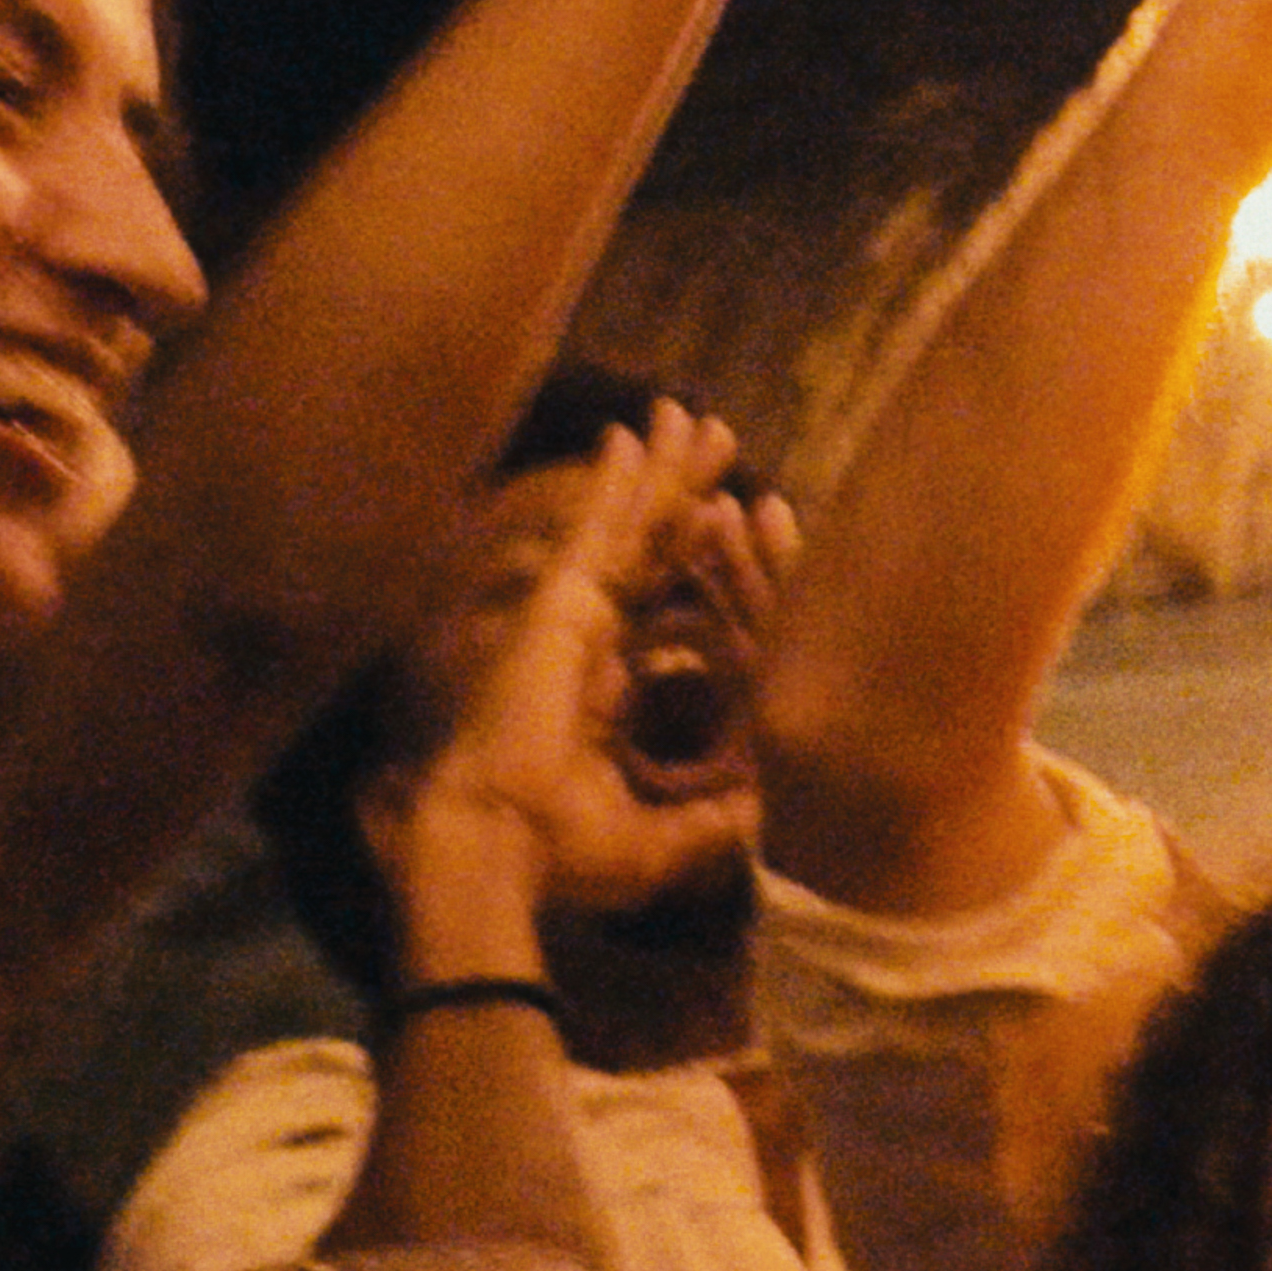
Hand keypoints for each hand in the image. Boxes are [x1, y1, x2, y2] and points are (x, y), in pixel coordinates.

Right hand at [385, 406, 791, 934]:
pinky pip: (596, 532)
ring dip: (664, 471)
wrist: (502, 854)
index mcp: (614, 690)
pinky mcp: (561, 607)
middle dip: (686, 491)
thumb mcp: (665, 841)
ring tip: (691, 414)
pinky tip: (629, 434)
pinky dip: (613, 483)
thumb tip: (769, 811)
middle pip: (655, 549)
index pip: (671, 607)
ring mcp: (576, 618)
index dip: (709, 562)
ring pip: (633, 528)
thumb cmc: (566, 856)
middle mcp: (596, 643)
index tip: (748, 515)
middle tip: (718, 435)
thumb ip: (716, 820)